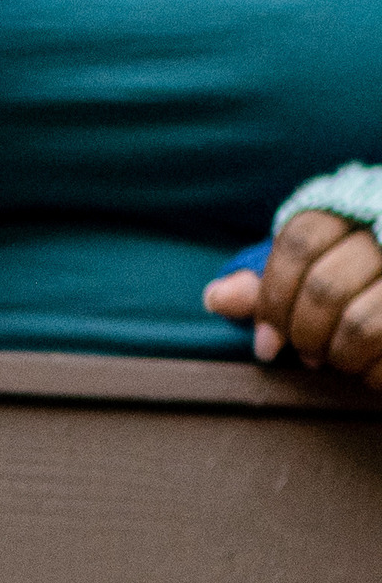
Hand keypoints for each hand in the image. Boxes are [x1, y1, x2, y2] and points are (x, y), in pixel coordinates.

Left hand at [205, 202, 381, 379]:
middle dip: (302, 334)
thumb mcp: (319, 272)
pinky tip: (372, 368)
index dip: (272, 296)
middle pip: (324, 287)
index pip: (301, 238)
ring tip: (343, 357)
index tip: (266, 342)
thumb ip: (271, 284)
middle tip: (309, 354)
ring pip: (359, 325)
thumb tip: (217, 298)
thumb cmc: (363, 286)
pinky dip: (372, 374)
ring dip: (338, 356)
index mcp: (360, 207)